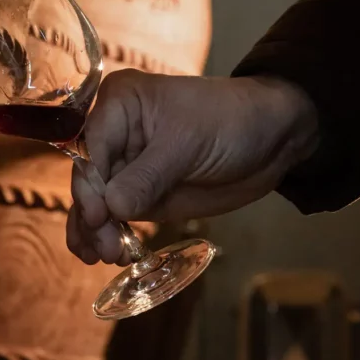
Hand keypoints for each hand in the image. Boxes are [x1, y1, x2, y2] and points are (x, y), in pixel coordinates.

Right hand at [66, 70, 318, 265]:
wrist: (271, 136)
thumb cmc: (229, 121)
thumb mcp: (187, 144)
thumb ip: (147, 176)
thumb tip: (111, 208)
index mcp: (120, 102)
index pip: (91, 147)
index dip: (90, 184)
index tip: (98, 217)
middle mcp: (115, 131)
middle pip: (88, 178)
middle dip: (93, 214)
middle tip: (107, 249)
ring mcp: (127, 164)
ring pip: (96, 200)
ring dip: (95, 230)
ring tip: (106, 257)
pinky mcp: (141, 192)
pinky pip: (114, 214)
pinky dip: (108, 234)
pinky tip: (103, 254)